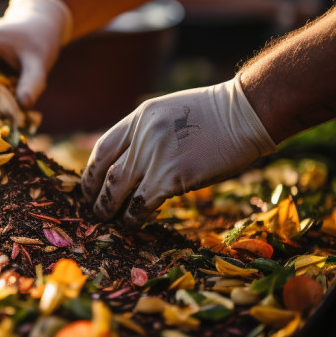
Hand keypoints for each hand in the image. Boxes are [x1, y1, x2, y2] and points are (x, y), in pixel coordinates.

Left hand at [81, 77, 275, 227]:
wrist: (245, 113)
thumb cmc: (216, 116)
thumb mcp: (170, 112)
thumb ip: (149, 132)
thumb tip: (135, 160)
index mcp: (139, 118)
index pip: (103, 148)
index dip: (92, 170)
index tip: (90, 185)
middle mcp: (141, 136)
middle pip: (106, 171)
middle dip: (95, 194)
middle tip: (93, 209)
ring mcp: (154, 156)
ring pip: (117, 190)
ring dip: (108, 209)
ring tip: (106, 220)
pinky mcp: (171, 177)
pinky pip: (142, 203)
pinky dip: (133, 217)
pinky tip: (133, 224)